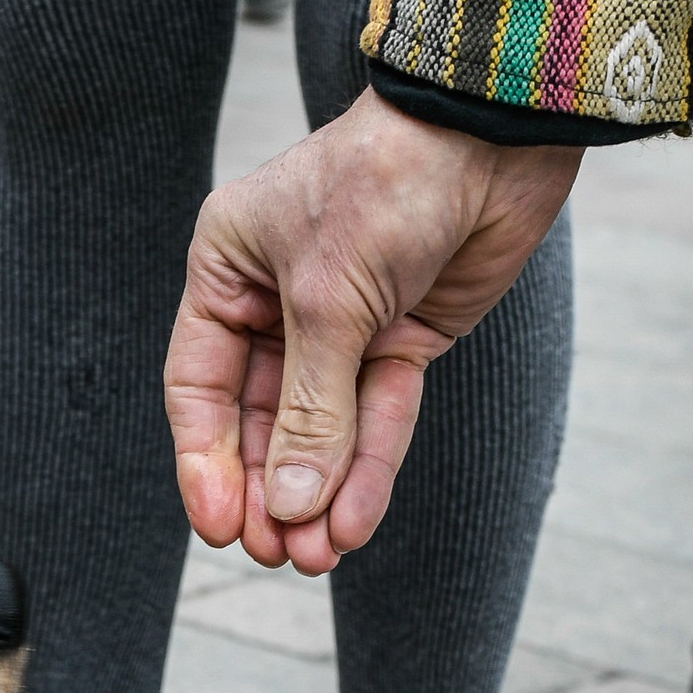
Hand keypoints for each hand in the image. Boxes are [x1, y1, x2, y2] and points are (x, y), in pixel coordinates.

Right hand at [166, 91, 582, 573]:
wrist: (493, 135)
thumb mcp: (329, 302)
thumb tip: (291, 505)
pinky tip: (353, 520)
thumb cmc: (387, 185)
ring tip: (316, 557)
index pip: (199, 385)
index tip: (220, 528)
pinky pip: (376, 416)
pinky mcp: (401, 338)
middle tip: (275, 553)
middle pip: (258, 419)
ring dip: (319, 492)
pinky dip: (368, 467)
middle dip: (270, 489)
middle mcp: (277, 300)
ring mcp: (342, 323)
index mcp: (228, 270)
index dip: (206, 461)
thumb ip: (309, 409)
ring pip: (320, 428)